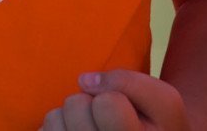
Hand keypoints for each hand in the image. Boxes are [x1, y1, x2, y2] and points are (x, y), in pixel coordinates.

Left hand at [41, 71, 188, 130]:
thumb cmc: (156, 124)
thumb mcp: (164, 101)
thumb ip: (131, 82)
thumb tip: (85, 81)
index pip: (107, 103)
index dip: (115, 95)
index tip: (125, 109)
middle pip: (76, 105)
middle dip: (90, 102)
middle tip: (107, 119)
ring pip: (55, 116)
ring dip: (72, 115)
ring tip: (93, 129)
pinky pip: (43, 129)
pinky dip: (58, 127)